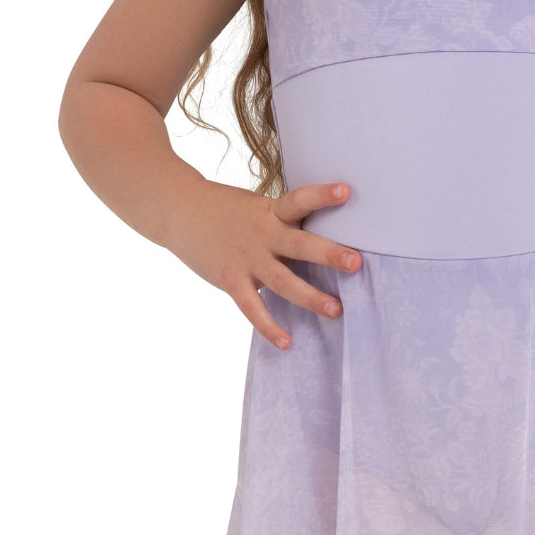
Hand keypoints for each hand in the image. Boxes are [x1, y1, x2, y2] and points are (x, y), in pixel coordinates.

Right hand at [164, 178, 360, 349]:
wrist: (180, 211)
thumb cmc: (227, 210)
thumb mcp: (258, 207)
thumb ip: (284, 223)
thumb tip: (320, 243)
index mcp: (272, 212)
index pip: (300, 199)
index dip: (322, 195)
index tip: (347, 191)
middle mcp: (263, 234)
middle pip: (299, 245)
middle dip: (328, 254)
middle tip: (355, 262)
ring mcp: (247, 258)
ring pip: (283, 281)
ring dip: (310, 297)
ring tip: (336, 310)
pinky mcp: (231, 279)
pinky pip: (253, 308)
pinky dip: (268, 326)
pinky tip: (287, 342)